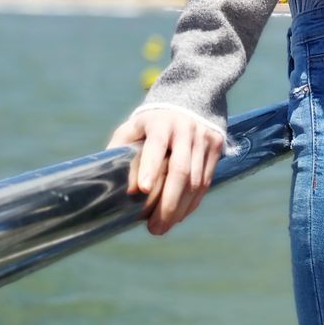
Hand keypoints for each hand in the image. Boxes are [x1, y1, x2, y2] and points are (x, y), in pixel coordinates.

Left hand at [105, 110, 223, 233]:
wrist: (191, 96)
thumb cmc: (152, 122)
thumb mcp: (133, 127)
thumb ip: (120, 149)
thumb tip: (107, 180)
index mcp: (161, 122)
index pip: (156, 145)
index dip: (150, 167)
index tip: (141, 190)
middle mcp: (185, 129)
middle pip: (180, 170)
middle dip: (167, 203)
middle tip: (153, 228)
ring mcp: (203, 138)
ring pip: (195, 181)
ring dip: (179, 209)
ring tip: (162, 227)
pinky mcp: (216, 146)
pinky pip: (206, 182)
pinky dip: (192, 203)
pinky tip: (179, 216)